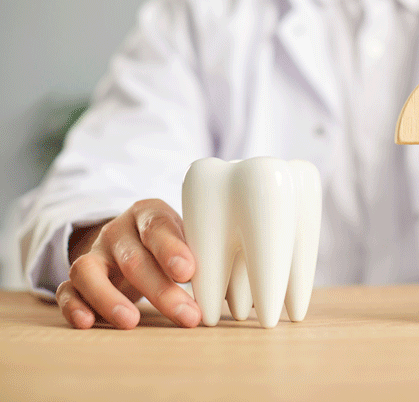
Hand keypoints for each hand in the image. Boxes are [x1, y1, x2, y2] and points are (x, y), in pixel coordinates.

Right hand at [55, 199, 200, 328]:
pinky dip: (73, 306)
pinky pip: (66, 291)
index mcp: (149, 214)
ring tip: (131, 321)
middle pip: (133, 258)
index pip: (158, 227)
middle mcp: (117, 231)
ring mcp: (93, 254)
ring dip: (109, 298)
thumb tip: (233, 288)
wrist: (134, 241)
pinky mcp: (76, 280)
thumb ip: (207, 256)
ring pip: (88, 271)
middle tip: (188, 315)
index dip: (171, 249)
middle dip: (161, 290)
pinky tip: (88, 322)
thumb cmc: (172, 244)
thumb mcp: (191, 239)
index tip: (187, 272)